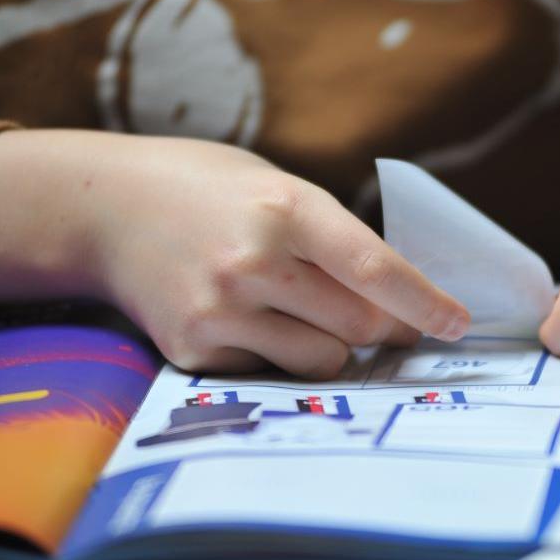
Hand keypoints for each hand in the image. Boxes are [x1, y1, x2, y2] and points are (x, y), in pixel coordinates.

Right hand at [0, 131, 469, 376]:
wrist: (102, 207)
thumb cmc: (207, 189)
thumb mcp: (279, 187)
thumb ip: (335, 238)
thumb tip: (400, 302)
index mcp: (285, 206)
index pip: (375, 268)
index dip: (425, 303)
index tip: (457, 323)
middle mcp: (252, 261)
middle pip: (359, 325)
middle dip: (388, 330)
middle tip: (393, 326)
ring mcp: (218, 310)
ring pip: (323, 360)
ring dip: (336, 347)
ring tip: (305, 312)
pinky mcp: (192, 349)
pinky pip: (271, 372)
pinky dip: (279, 355)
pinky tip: (249, 318)